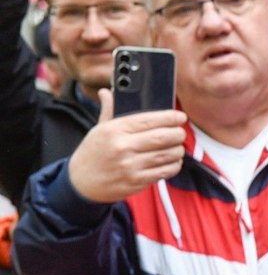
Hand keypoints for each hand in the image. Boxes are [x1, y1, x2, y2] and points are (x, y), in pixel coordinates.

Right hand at [67, 88, 185, 203]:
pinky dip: (174, 165)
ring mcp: (130, 166)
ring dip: (178, 150)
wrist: (80, 183)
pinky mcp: (137, 182)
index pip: (149, 119)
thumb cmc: (92, 153)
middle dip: (178, 133)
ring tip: (176, 147)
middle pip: (163, 137)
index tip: (180, 117)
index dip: (170, 117)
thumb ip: (108, 110)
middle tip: (179, 133)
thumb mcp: (98, 129)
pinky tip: (172, 161)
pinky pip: (165, 171)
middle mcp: (122, 147)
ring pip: (168, 154)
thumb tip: (106, 91)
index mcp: (114, 130)